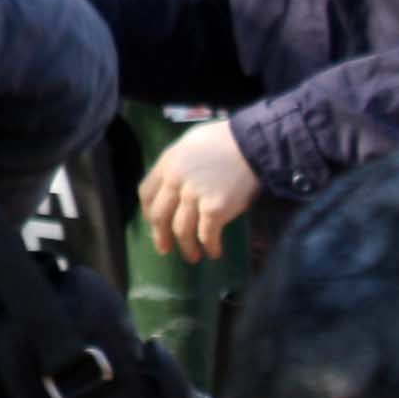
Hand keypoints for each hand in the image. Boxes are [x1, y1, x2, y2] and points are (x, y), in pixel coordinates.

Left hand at [140, 118, 261, 260]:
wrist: (252, 144)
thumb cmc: (225, 141)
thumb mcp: (189, 145)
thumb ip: (177, 165)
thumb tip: (174, 185)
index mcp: (166, 164)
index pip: (146, 194)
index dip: (149, 213)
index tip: (155, 224)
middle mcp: (175, 182)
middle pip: (159, 216)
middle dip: (161, 236)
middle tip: (165, 249)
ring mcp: (194, 196)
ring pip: (181, 230)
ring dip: (186, 248)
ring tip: (192, 256)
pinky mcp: (214, 209)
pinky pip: (206, 235)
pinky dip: (210, 247)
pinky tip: (214, 252)